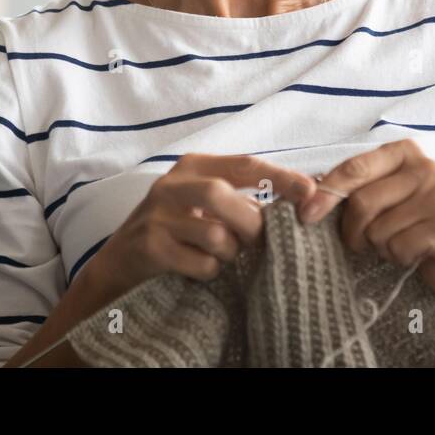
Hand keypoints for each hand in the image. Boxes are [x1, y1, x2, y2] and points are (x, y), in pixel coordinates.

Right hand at [86, 153, 317, 301]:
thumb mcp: (204, 204)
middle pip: (223, 194)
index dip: (282, 177)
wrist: (121, 263)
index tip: (313, 191)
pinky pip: (200, 262)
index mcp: (194, 165)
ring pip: (214, 233)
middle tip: (259, 241)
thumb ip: (242, 199)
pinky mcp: (149, 246)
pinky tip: (201, 267)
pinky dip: (211, 270)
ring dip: (230, 252)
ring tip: (223, 255)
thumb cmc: (176, 230)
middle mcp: (172, 183)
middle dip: (250, 223)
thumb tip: (299, 202)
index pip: (245, 164)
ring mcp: (157, 214)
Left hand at [299, 138, 434, 297]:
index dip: (326, 193)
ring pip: (378, 229)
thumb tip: (304, 195)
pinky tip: (414, 253)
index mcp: (405, 152)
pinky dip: (399, 257)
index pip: (355, 168)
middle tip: (363, 241)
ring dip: (380, 246)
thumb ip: (350, 188)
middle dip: (354, 230)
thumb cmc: (410, 222)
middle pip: (362, 202)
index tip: (306, 215)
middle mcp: (426, 168)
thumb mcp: (381, 196)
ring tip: (398, 243)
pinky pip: (398, 247)